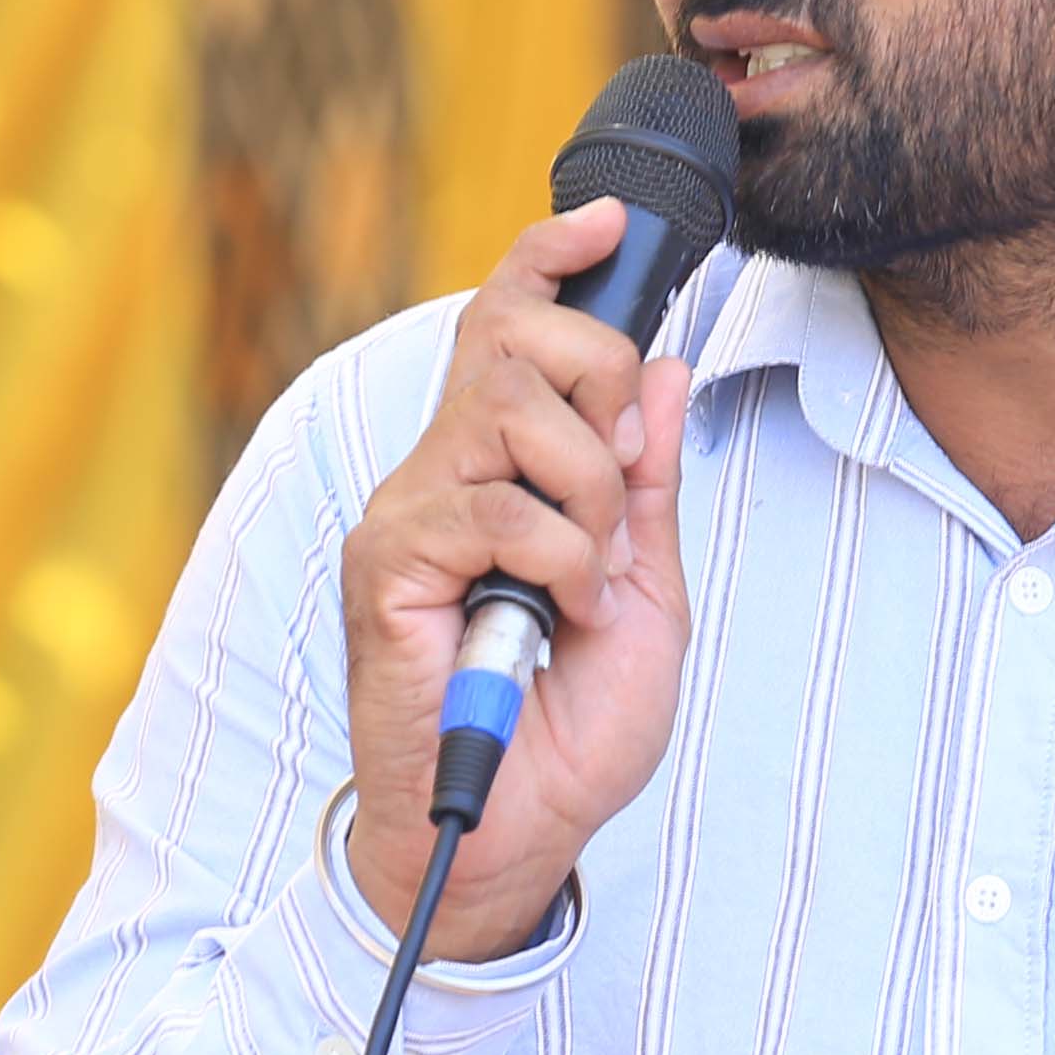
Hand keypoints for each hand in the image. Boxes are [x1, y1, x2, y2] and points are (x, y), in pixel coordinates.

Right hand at [336, 200, 697, 960]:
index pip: (504, 321)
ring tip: (592, 581)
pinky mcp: (389, 564)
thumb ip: (648, 484)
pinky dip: (561, 557)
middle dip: (598, 387)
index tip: (609, 219)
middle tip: (621, 491)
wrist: (516, 836)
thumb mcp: (644, 590)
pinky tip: (562, 615)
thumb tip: (665, 367)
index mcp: (497, 468)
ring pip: (511, 409)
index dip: (549, 258)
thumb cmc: (567, 728)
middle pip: (514, 335)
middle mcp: (441, 472)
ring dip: (589, 492)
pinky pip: (496, 505)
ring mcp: (409, 513)